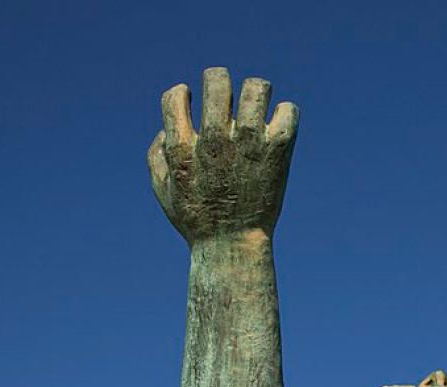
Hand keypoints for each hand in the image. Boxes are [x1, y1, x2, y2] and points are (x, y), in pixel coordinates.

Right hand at [148, 68, 298, 244]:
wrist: (231, 246)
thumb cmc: (196, 221)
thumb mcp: (163, 190)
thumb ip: (157, 154)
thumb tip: (167, 127)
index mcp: (183, 146)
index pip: (176, 95)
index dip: (183, 93)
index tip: (192, 104)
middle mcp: (215, 139)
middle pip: (218, 79)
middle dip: (219, 83)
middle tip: (227, 100)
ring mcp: (248, 143)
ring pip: (257, 87)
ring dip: (255, 93)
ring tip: (256, 108)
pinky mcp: (277, 151)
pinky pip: (288, 110)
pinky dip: (285, 113)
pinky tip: (277, 127)